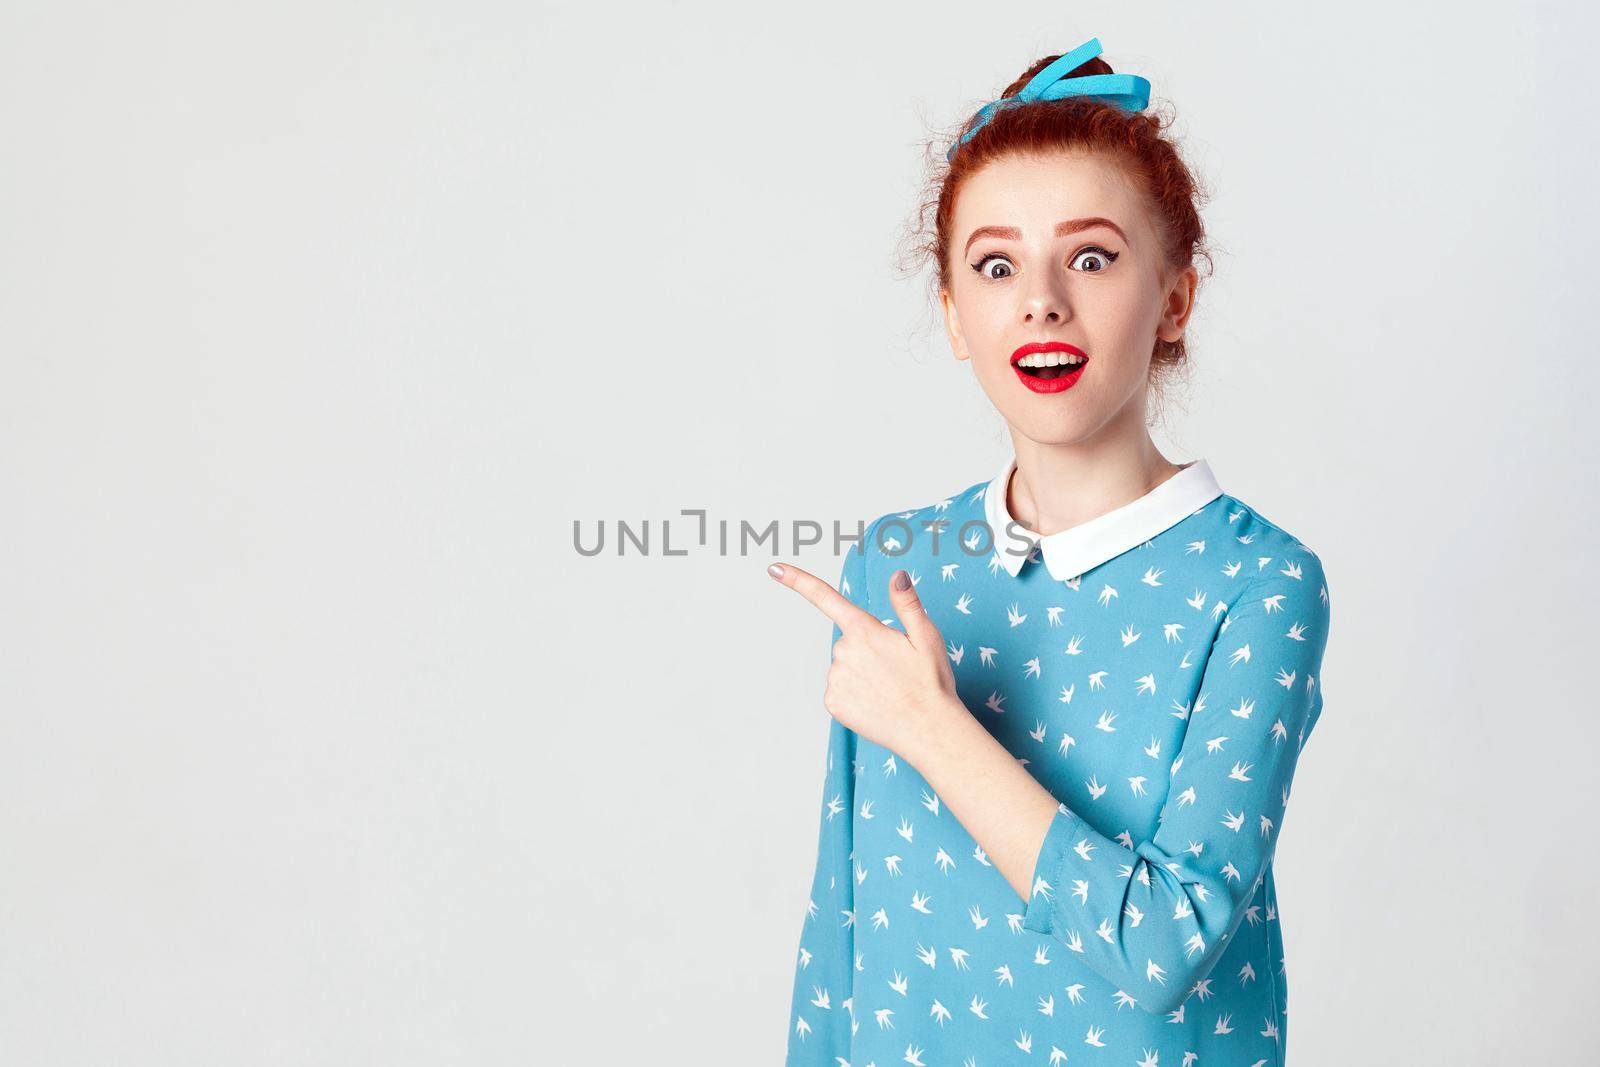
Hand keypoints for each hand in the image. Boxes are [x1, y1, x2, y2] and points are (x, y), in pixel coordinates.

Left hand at [768, 561, 964, 765]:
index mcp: (864, 630)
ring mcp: (835, 679)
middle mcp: (843, 651)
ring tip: (889, 689)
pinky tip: (876, 703)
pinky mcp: (832, 703)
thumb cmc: (930, 683)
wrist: (928, 730)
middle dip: (867, 650)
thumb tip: (897, 576)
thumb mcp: (926, 636)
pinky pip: (840, 690)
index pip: (825, 597)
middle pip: (848, 641)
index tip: (775, 568)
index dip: (798, 581)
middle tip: (895, 669)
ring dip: (862, 674)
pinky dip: (855, 695)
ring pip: (844, 667)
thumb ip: (907, 603)